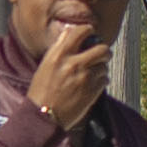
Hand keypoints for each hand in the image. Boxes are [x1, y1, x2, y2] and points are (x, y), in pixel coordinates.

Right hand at [23, 10, 107, 130]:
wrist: (43, 116)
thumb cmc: (41, 90)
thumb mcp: (45, 65)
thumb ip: (59, 48)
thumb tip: (70, 31)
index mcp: (59, 55)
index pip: (80, 32)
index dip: (88, 30)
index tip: (90, 32)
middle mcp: (73, 64)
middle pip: (101, 48)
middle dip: (103, 50)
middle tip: (100, 54)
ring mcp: (84, 78)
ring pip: (104, 65)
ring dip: (101, 68)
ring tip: (91, 74)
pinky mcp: (92, 91)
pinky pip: (105, 79)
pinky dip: (101, 81)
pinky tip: (90, 85)